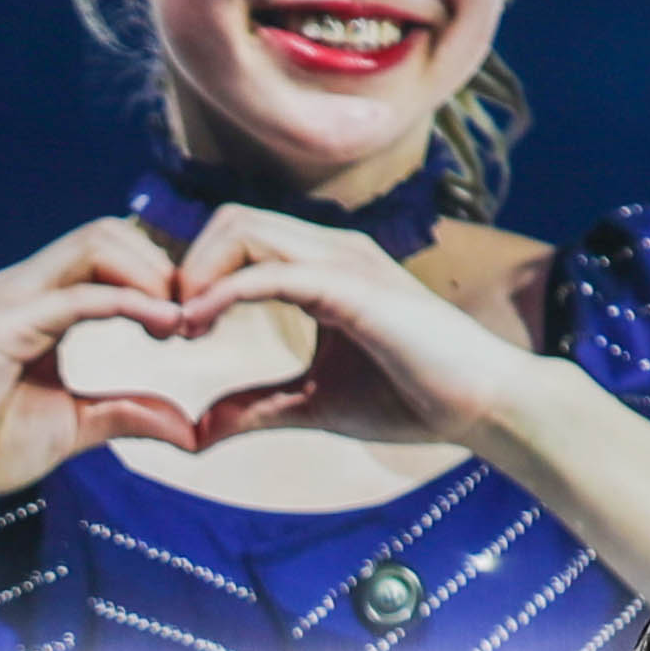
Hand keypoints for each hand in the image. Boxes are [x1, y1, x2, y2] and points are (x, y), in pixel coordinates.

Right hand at [0, 219, 196, 504]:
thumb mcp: (73, 427)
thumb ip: (126, 413)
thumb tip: (188, 426)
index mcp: (40, 301)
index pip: (109, 249)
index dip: (161, 272)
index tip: (193, 323)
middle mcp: (24, 285)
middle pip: (109, 230)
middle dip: (163, 263)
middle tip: (193, 319)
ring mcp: (9, 298)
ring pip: (95, 243)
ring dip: (150, 274)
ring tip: (177, 322)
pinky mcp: (0, 325)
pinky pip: (76, 295)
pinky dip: (127, 302)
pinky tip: (160, 327)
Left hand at [158, 202, 536, 455]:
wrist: (484, 406)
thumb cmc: (413, 399)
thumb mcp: (312, 406)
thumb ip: (256, 409)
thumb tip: (197, 431)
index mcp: (321, 266)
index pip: (239, 237)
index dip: (194, 272)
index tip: (173, 328)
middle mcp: (330, 249)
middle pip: (230, 219)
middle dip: (184, 264)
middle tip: (166, 325)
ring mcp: (343, 260)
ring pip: (243, 227)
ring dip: (197, 271)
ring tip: (180, 326)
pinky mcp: (352, 286)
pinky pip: (270, 271)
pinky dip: (223, 293)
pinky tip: (198, 325)